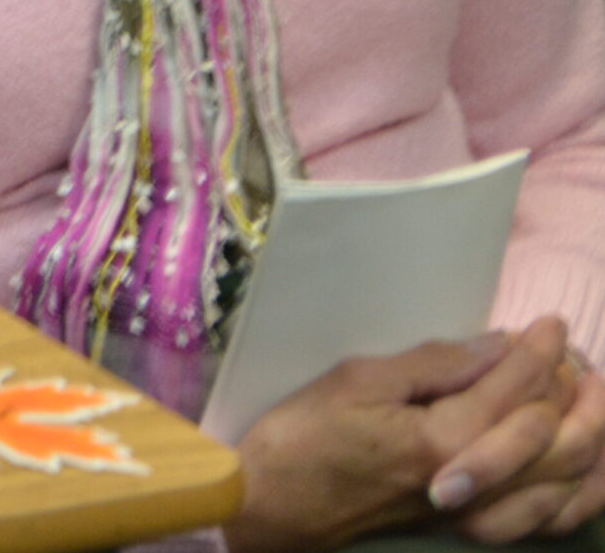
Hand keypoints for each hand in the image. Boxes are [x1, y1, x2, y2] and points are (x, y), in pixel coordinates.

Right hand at [227, 327, 569, 551]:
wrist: (270, 505)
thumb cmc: (300, 436)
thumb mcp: (356, 380)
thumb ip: (432, 364)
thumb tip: (494, 346)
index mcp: (442, 439)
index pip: (514, 388)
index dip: (538, 350)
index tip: (550, 322)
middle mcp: (470, 479)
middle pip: (551, 433)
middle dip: (568, 388)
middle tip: (564, 352)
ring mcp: (471, 508)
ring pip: (557, 476)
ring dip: (575, 431)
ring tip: (569, 394)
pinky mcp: (464, 522)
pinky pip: (539, 510)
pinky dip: (563, 483)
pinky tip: (556, 457)